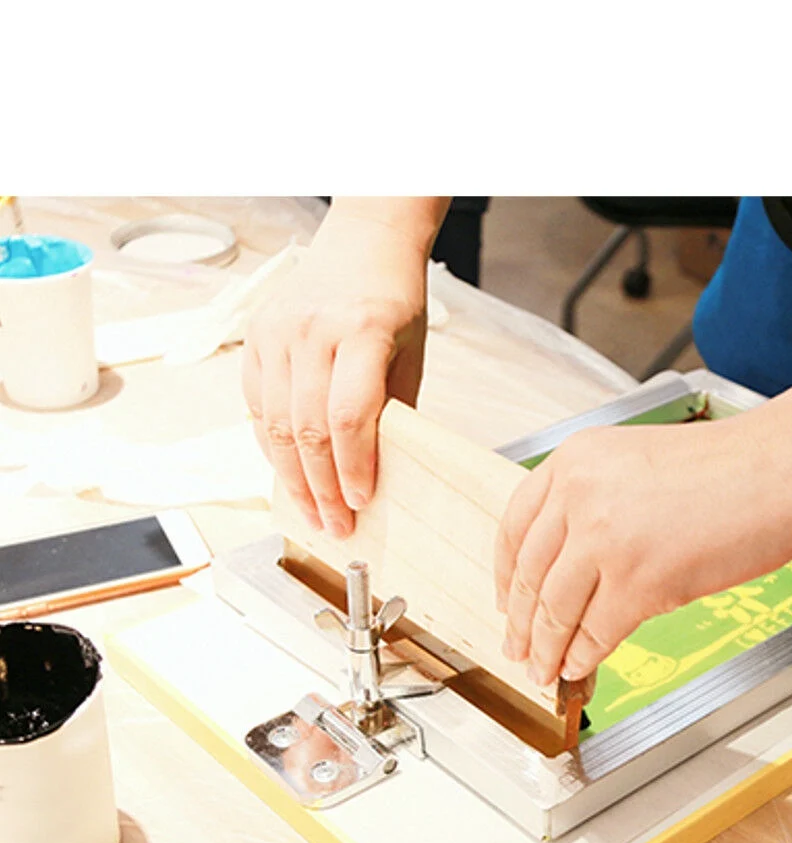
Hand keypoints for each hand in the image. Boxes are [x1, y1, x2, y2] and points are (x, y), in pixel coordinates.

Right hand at [242, 212, 430, 537]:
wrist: (363, 241)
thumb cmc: (394, 301)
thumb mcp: (409, 355)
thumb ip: (393, 411)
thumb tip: (379, 474)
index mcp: (363, 330)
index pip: (351, 415)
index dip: (354, 467)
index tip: (362, 502)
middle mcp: (313, 330)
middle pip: (309, 428)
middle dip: (322, 488)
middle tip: (336, 526)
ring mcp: (277, 331)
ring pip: (276, 424)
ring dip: (294, 479)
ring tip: (313, 513)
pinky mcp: (255, 337)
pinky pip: (257, 406)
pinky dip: (273, 447)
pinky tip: (291, 474)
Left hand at [494, 414, 791, 686]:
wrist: (783, 465)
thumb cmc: (730, 465)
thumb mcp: (637, 461)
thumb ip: (596, 501)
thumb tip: (571, 564)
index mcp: (575, 461)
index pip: (515, 526)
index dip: (505, 575)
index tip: (504, 601)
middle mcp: (581, 496)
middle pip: (530, 574)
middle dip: (520, 622)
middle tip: (517, 648)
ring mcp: (607, 539)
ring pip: (556, 609)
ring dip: (547, 649)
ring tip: (543, 670)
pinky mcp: (641, 580)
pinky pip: (597, 631)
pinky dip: (584, 656)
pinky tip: (580, 667)